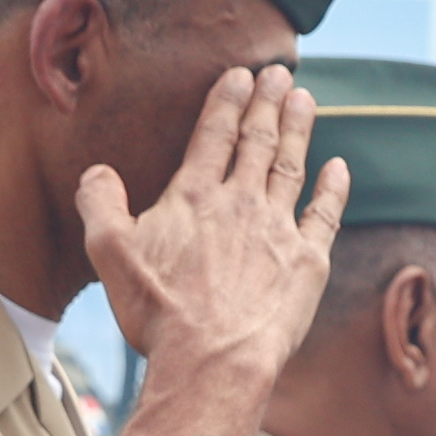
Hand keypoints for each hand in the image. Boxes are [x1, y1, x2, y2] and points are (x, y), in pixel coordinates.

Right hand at [73, 65, 343, 398]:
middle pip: (257, 141)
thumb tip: (97, 172)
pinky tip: (338, 167)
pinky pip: (325, 215)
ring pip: (291, 167)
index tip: (240, 76)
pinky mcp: (308, 263)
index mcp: (193, 196)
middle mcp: (240, 203)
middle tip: (280, 74)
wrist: (213, 361)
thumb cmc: (158, 313)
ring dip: (299, 130)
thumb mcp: (108, 255)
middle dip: (268, 103)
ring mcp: (278, 231)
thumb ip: (100, 204)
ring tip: (305, 99)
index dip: (228, 101)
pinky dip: (332, 188)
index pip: (214, 135)